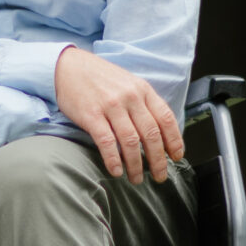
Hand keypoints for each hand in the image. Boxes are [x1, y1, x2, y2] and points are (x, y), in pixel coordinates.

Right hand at [54, 48, 182, 182]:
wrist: (69, 66)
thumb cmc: (99, 78)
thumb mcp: (128, 83)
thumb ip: (143, 103)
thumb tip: (157, 131)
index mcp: (143, 90)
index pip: (166, 118)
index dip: (174, 140)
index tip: (176, 157)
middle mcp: (130, 97)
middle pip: (151, 134)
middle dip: (158, 160)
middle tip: (160, 176)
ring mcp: (111, 106)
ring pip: (131, 141)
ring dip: (136, 165)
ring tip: (136, 179)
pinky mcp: (91, 115)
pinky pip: (107, 142)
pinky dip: (113, 159)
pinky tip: (116, 171)